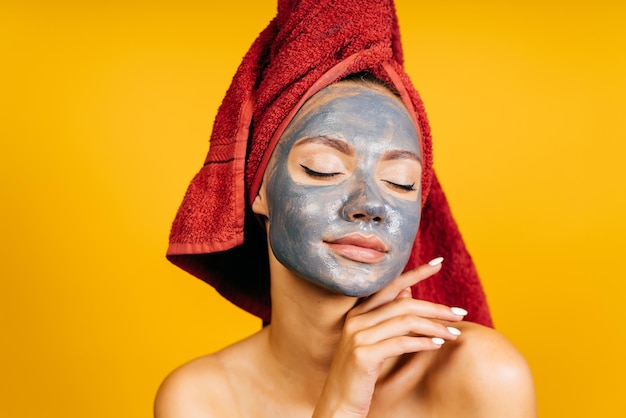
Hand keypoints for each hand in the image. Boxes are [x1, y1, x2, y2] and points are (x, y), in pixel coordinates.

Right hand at [312, 258, 466, 417]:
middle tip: (461, 312)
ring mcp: (358, 336)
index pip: (391, 285)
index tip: (438, 262)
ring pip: (405, 321)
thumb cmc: (358, 375)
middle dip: (436, 306)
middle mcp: (356, 320)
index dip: (416, 273)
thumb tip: (408, 291)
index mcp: (357, 313)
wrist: (338, 404)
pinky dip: (423, 342)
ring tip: (455, 332)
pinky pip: (401, 343)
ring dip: (435, 326)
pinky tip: (438, 345)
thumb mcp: (372, 341)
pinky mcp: (364, 355)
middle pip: (403, 303)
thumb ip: (387, 316)